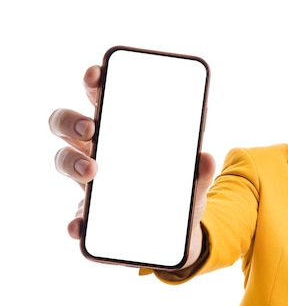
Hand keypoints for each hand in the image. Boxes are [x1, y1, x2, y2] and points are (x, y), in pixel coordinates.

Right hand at [49, 66, 215, 268]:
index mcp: (122, 129)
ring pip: (62, 160)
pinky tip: (80, 225)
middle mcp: (98, 149)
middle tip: (91, 127)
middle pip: (66, 123)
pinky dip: (75, 221)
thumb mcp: (193, 179)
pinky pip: (75, 217)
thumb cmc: (178, 189)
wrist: (177, 231)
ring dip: (72, 162)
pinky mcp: (90, 216)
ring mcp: (90, 181)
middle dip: (72, 118)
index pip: (100, 96)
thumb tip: (206, 158)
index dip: (94, 81)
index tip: (97, 74)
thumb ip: (199, 170)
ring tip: (92, 171)